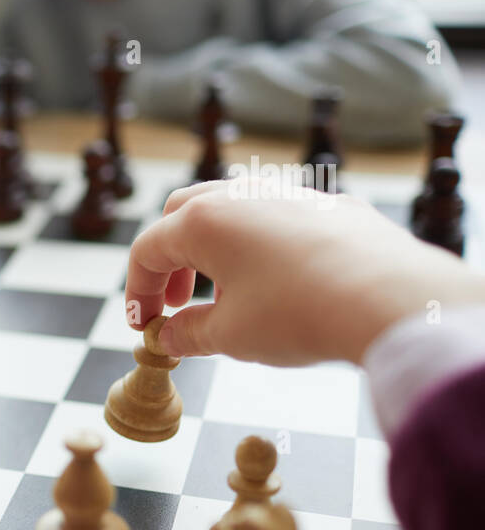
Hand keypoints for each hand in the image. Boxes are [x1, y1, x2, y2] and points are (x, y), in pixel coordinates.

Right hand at [125, 180, 484, 366]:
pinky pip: (278, 217)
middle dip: (171, 261)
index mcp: (203, 222)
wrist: (390, 298)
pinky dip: (260, 246)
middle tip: (178, 302)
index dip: (138, 291)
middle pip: (182, 216)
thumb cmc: (299, 314)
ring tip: (228, 293)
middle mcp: (240, 195)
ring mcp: (287, 193)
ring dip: (215, 249)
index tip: (143, 324)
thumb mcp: (230, 335)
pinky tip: (281, 283)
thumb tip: (170, 336)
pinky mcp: (329, 205)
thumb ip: (189, 333)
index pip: (148, 251)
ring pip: (232, 209)